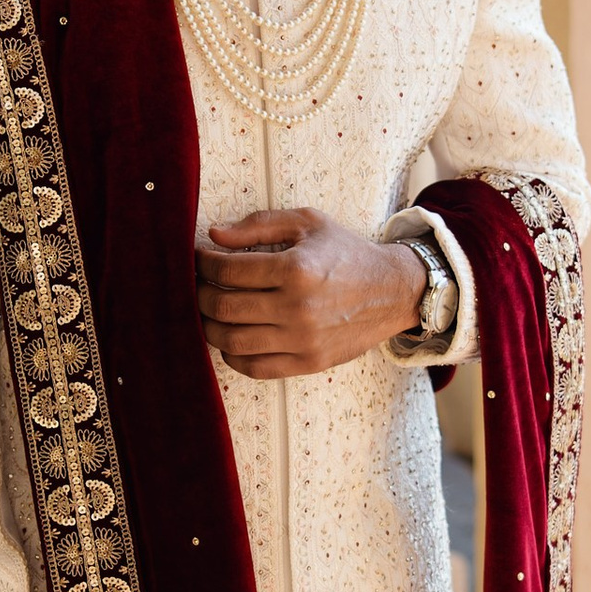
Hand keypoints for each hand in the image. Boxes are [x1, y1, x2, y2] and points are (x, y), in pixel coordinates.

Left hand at [196, 208, 424, 378]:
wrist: (392, 291)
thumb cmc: (346, 253)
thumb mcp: (308, 223)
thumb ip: (259, 225)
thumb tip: (214, 235)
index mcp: (296, 269)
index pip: (228, 270)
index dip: (203, 264)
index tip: (198, 259)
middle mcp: (298, 308)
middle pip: (223, 308)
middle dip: (200, 294)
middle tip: (198, 285)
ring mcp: (303, 340)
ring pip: (232, 341)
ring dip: (210, 327)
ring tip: (210, 312)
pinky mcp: (308, 363)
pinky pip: (254, 368)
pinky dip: (232, 356)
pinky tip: (231, 337)